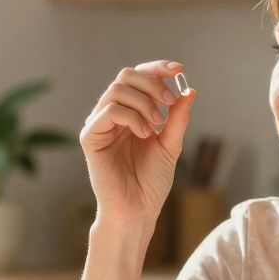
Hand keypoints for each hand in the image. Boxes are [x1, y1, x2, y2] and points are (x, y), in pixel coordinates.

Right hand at [79, 60, 195, 224]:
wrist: (138, 211)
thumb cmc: (151, 182)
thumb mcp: (170, 145)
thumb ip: (177, 118)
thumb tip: (189, 91)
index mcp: (130, 113)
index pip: (138, 78)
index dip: (157, 68)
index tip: (179, 70)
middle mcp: (112, 115)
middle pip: (126, 76)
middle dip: (152, 83)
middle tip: (169, 103)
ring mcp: (99, 124)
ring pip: (117, 90)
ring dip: (144, 103)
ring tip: (157, 126)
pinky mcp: (90, 137)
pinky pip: (109, 111)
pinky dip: (132, 117)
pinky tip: (145, 134)